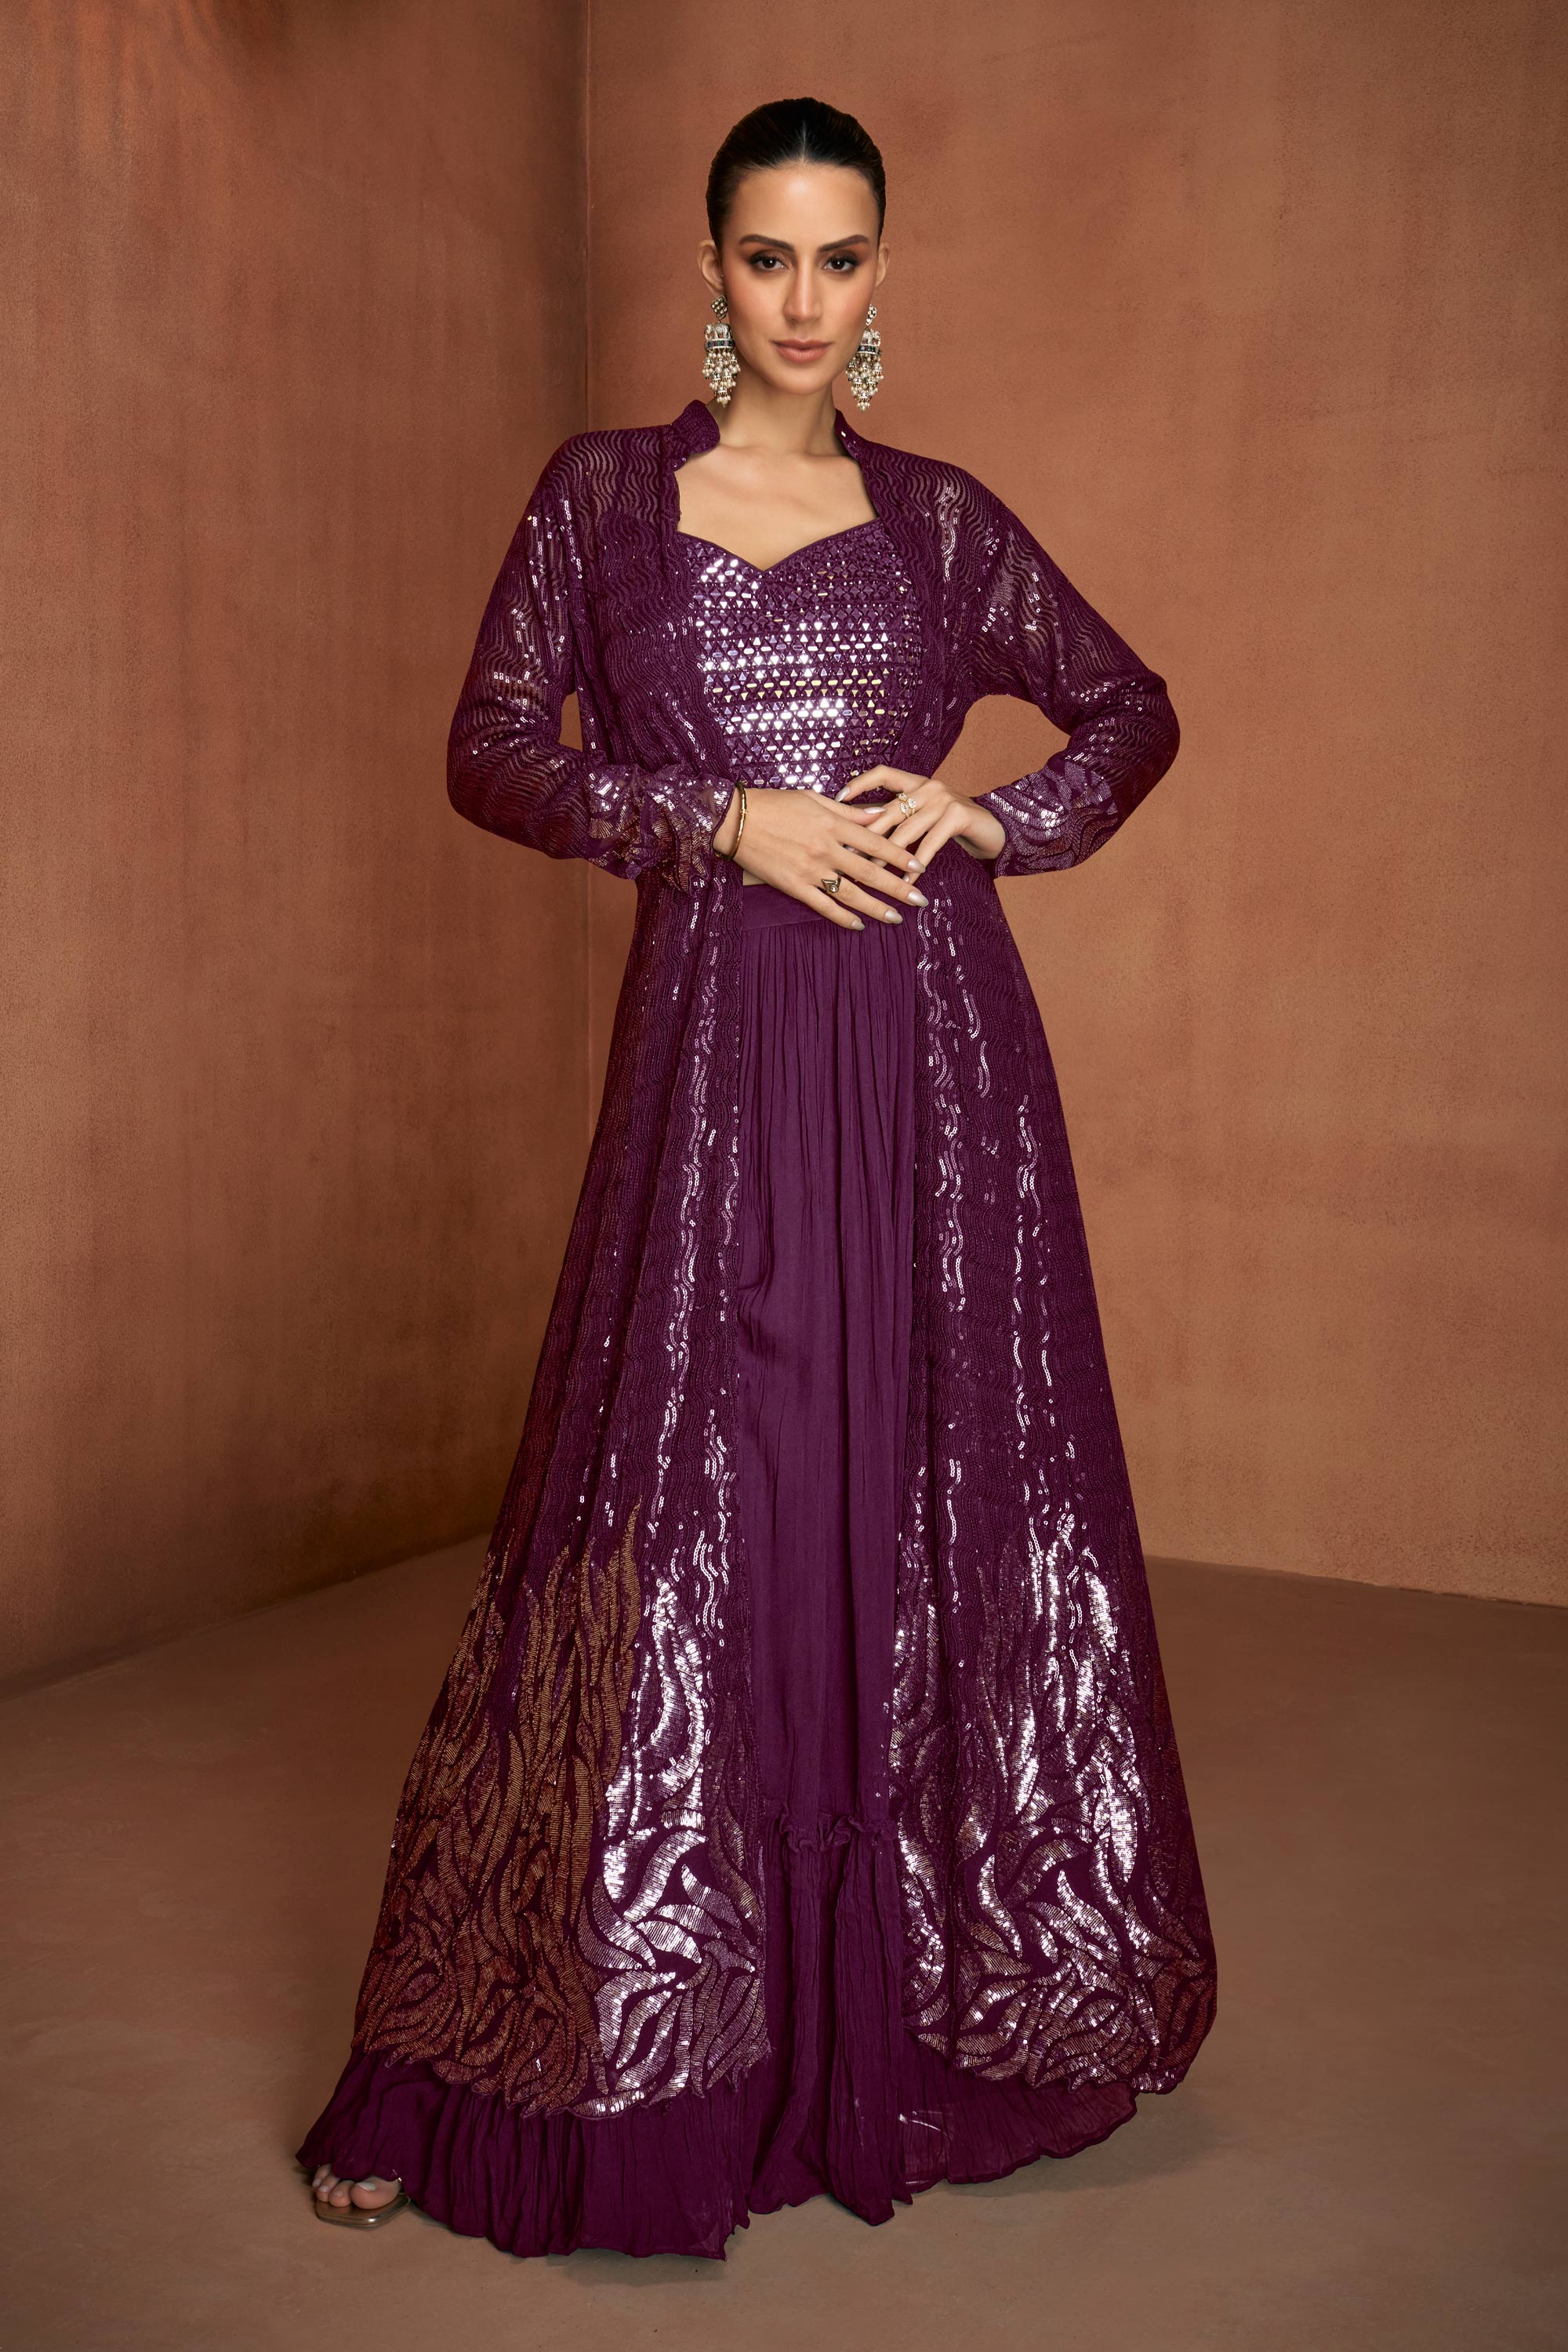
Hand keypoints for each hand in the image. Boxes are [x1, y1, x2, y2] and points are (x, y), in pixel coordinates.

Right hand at [715, 785, 929, 930]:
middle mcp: (825, 848)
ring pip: (851, 894)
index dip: (900, 856)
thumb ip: (847, 811)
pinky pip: (823, 906)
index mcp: (832, 823)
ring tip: (897, 918)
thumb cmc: (774, 803)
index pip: (876, 841)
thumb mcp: (813, 798)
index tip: (919, 866)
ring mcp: (809, 870)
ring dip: (877, 908)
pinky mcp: (793, 886)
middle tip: (921, 900)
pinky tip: (859, 925)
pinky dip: (843, 917)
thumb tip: (877, 815)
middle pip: (870, 872)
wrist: (734, 820)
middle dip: (899, 888)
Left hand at [835, 767, 1006, 866]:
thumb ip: (897, 818)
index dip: (859, 784)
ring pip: (907, 830)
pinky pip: (930, 843)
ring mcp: (944, 799)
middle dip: (866, 836)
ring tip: (872, 874)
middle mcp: (928, 786)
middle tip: (846, 855)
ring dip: (887, 856)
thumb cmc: (952, 828)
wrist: (994, 832)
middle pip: (889, 810)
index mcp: (916, 782)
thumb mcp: (923, 818)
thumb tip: (857, 832)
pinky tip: (907, 881)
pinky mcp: (958, 815)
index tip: (837, 800)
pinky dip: (916, 865)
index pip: (882, 773)